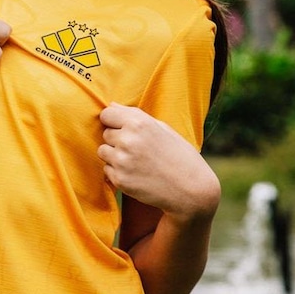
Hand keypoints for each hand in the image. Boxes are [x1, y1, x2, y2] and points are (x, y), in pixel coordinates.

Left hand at [97, 104, 220, 220]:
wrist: (191, 189)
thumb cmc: (179, 155)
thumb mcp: (163, 128)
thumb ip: (135, 115)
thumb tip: (111, 104)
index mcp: (139, 123)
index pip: (106, 114)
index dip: (114, 121)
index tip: (123, 128)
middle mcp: (128, 140)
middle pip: (105, 134)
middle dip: (117, 140)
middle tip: (138, 149)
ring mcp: (122, 161)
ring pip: (103, 152)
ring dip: (114, 156)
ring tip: (137, 162)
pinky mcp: (120, 180)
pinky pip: (107, 170)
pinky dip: (117, 172)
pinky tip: (137, 174)